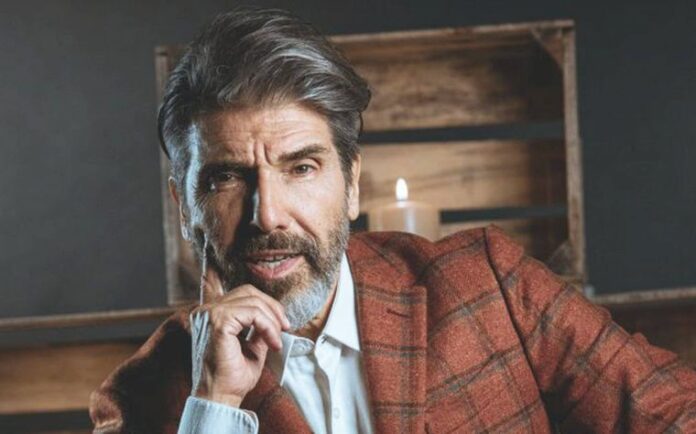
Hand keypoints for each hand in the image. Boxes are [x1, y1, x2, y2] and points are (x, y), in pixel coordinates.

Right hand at [192, 242, 289, 407]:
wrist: (220, 398)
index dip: (266, 304)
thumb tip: (275, 318)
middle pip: (248, 291)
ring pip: (253, 301)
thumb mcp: (252, 347)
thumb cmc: (232, 378)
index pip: (242, 294)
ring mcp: (210, 314)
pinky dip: (268, 327)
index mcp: (211, 314)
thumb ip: (259, 329)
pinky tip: (272, 343)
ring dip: (272, 321)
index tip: (282, 325)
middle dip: (272, 308)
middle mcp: (206, 310)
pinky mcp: (218, 322)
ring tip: (277, 341)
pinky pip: (252, 313)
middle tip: (285, 327)